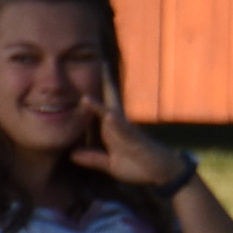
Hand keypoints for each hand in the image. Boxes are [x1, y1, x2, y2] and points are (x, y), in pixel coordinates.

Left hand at [71, 76, 192, 192]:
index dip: (94, 97)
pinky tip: (89, 100)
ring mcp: (122, 126)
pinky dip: (99, 109)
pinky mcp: (127, 132)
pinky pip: (111, 119)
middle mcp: (117, 123)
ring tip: (101, 68)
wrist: (160, 172)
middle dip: (105, 80)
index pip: (101, 109)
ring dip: (105, 86)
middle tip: (101, 61)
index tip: (86, 82)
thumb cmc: (137, 166)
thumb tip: (72, 155)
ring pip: (110, 102)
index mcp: (112, 129)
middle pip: (109, 97)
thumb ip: (92, 158)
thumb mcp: (109, 164)